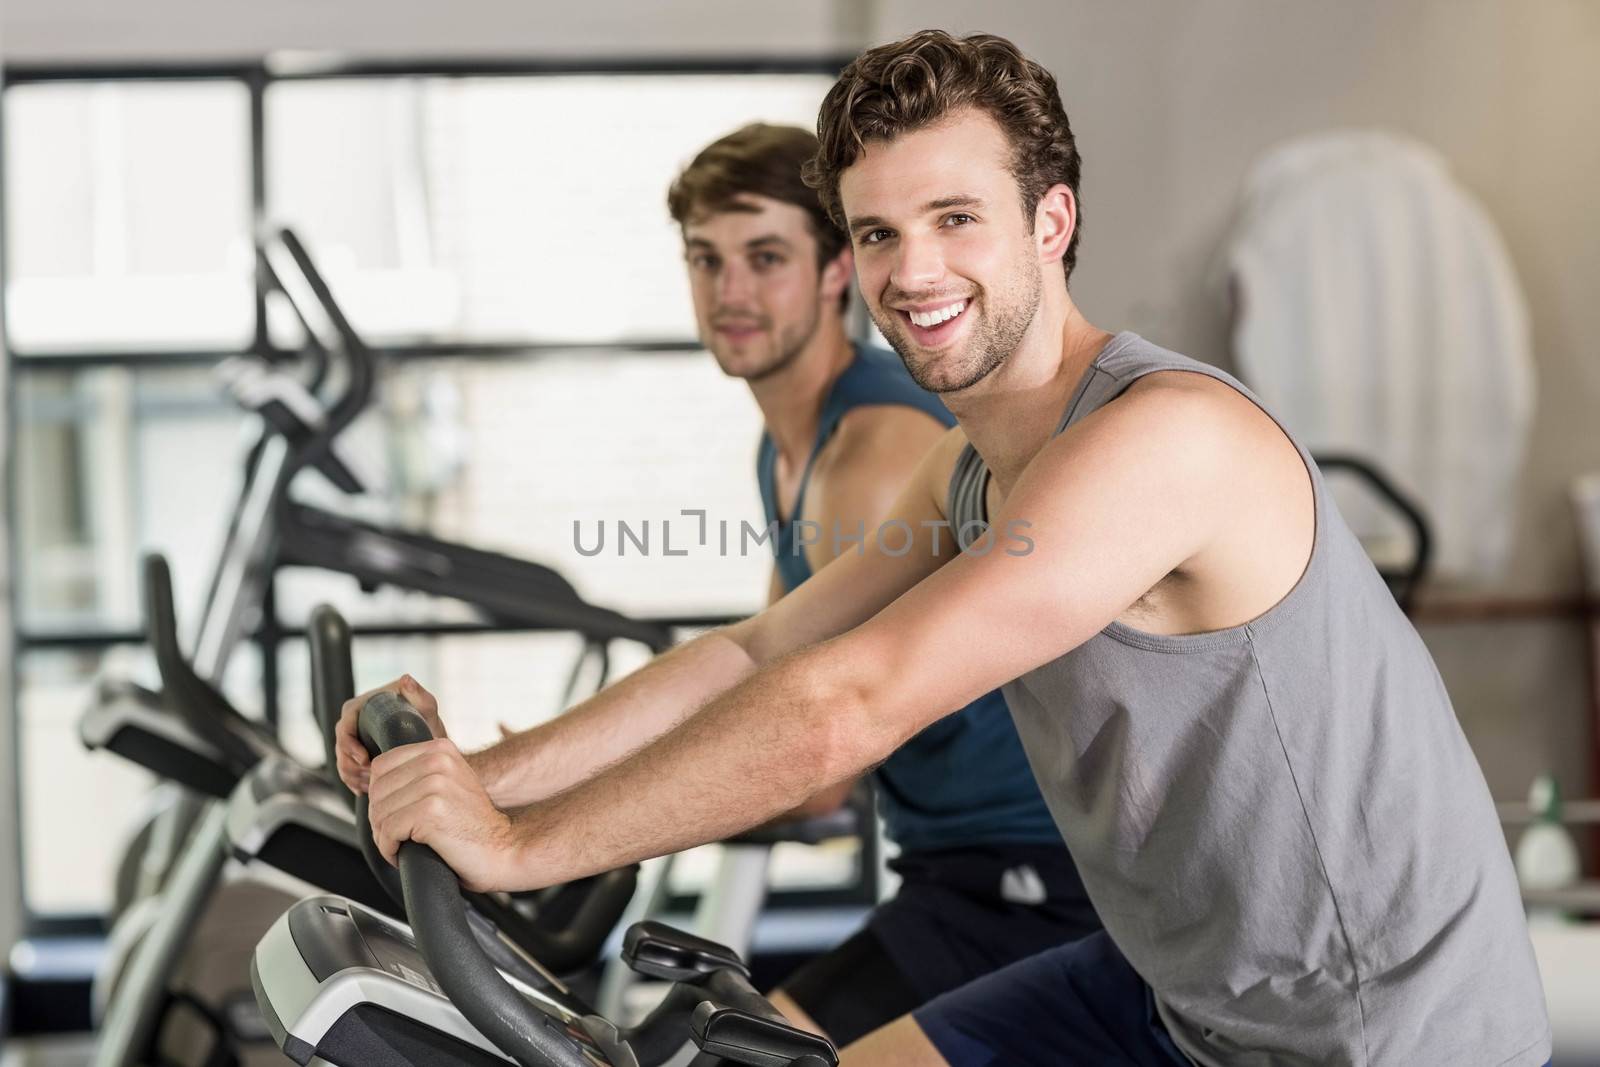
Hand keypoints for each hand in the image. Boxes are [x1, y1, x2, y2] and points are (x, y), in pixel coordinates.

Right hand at [335, 675, 447, 793]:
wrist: (432, 744)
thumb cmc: (428, 720)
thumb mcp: (426, 706)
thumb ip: (418, 693)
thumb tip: (405, 680)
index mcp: (363, 706)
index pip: (344, 725)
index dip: (349, 745)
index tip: (364, 760)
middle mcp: (354, 722)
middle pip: (340, 747)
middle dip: (351, 766)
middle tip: (370, 778)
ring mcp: (354, 740)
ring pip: (342, 762)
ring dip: (353, 777)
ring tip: (372, 786)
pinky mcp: (357, 757)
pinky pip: (347, 772)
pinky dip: (354, 783)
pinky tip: (366, 790)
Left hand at [367, 737, 518, 891]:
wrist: (503, 849)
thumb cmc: (472, 824)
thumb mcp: (449, 784)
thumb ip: (419, 773)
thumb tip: (372, 781)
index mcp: (440, 749)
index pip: (381, 765)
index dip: (378, 796)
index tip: (391, 815)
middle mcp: (437, 760)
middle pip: (377, 789)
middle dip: (378, 819)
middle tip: (393, 837)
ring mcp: (434, 784)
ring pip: (379, 812)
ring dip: (382, 837)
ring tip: (399, 846)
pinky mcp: (430, 811)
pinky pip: (388, 831)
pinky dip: (388, 849)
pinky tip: (401, 855)